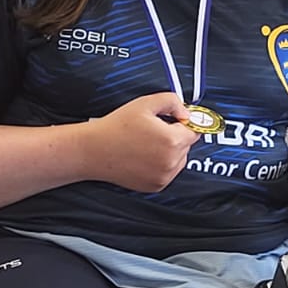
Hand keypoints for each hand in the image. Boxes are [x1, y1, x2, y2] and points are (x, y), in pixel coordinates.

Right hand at [82, 92, 201, 191]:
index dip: (182, 122)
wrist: (95, 150)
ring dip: (170, 151)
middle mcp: (170, 161)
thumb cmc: (116, 128)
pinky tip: (144, 156)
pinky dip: (161, 165)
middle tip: (153, 131)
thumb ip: (172, 101)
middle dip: (175, 136)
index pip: (193, 130)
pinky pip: (168, 172)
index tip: (175, 120)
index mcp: (172, 140)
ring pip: (179, 160)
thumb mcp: (145, 103)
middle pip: (187, 145)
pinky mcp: (156, 186)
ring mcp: (163, 176)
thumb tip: (186, 112)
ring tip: (147, 144)